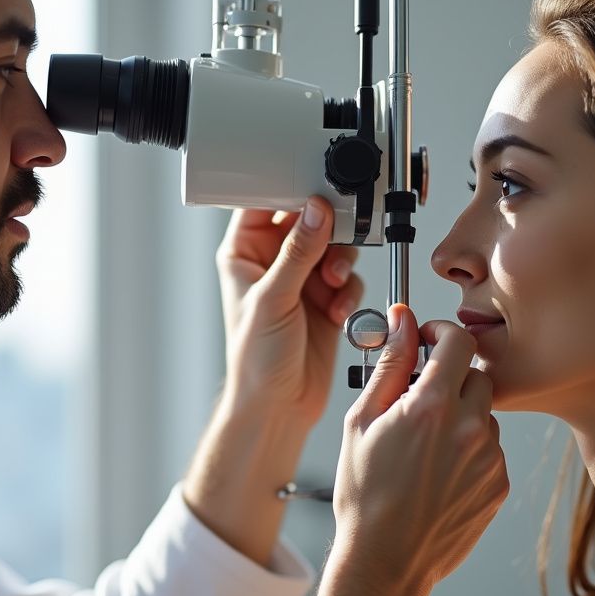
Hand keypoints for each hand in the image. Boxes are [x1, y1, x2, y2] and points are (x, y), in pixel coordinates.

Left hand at [217, 196, 363, 425]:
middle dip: (327, 232)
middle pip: (308, 221)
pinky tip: (337, 310)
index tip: (314, 189)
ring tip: (333, 283)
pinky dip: (348, 291)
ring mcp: (302, 279)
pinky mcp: (327, 298)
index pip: (264, 203)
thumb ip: (299, 253)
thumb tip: (317, 212)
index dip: (288, 191)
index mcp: (245, 253)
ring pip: (334, 246)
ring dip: (340, 263)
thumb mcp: (274, 299)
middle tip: (335, 240)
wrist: (279, 406)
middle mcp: (273, 262)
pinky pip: (349, 277)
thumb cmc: (255, 360)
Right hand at [331, 304, 508, 595]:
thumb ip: (390, 365)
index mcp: (431, 407)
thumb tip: (402, 321)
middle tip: (419, 399)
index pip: (458, 340)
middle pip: (475, 374)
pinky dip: (468, 449)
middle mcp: (469, 428)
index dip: (440, 331)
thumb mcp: (362, 421)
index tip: (428, 339)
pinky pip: (489, 448)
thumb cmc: (365, 495)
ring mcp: (489, 458)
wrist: (386, 561)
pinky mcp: (498, 484)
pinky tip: (436, 472)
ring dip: (460, 415)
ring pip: (484, 413)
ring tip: (423, 447)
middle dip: (449, 377)